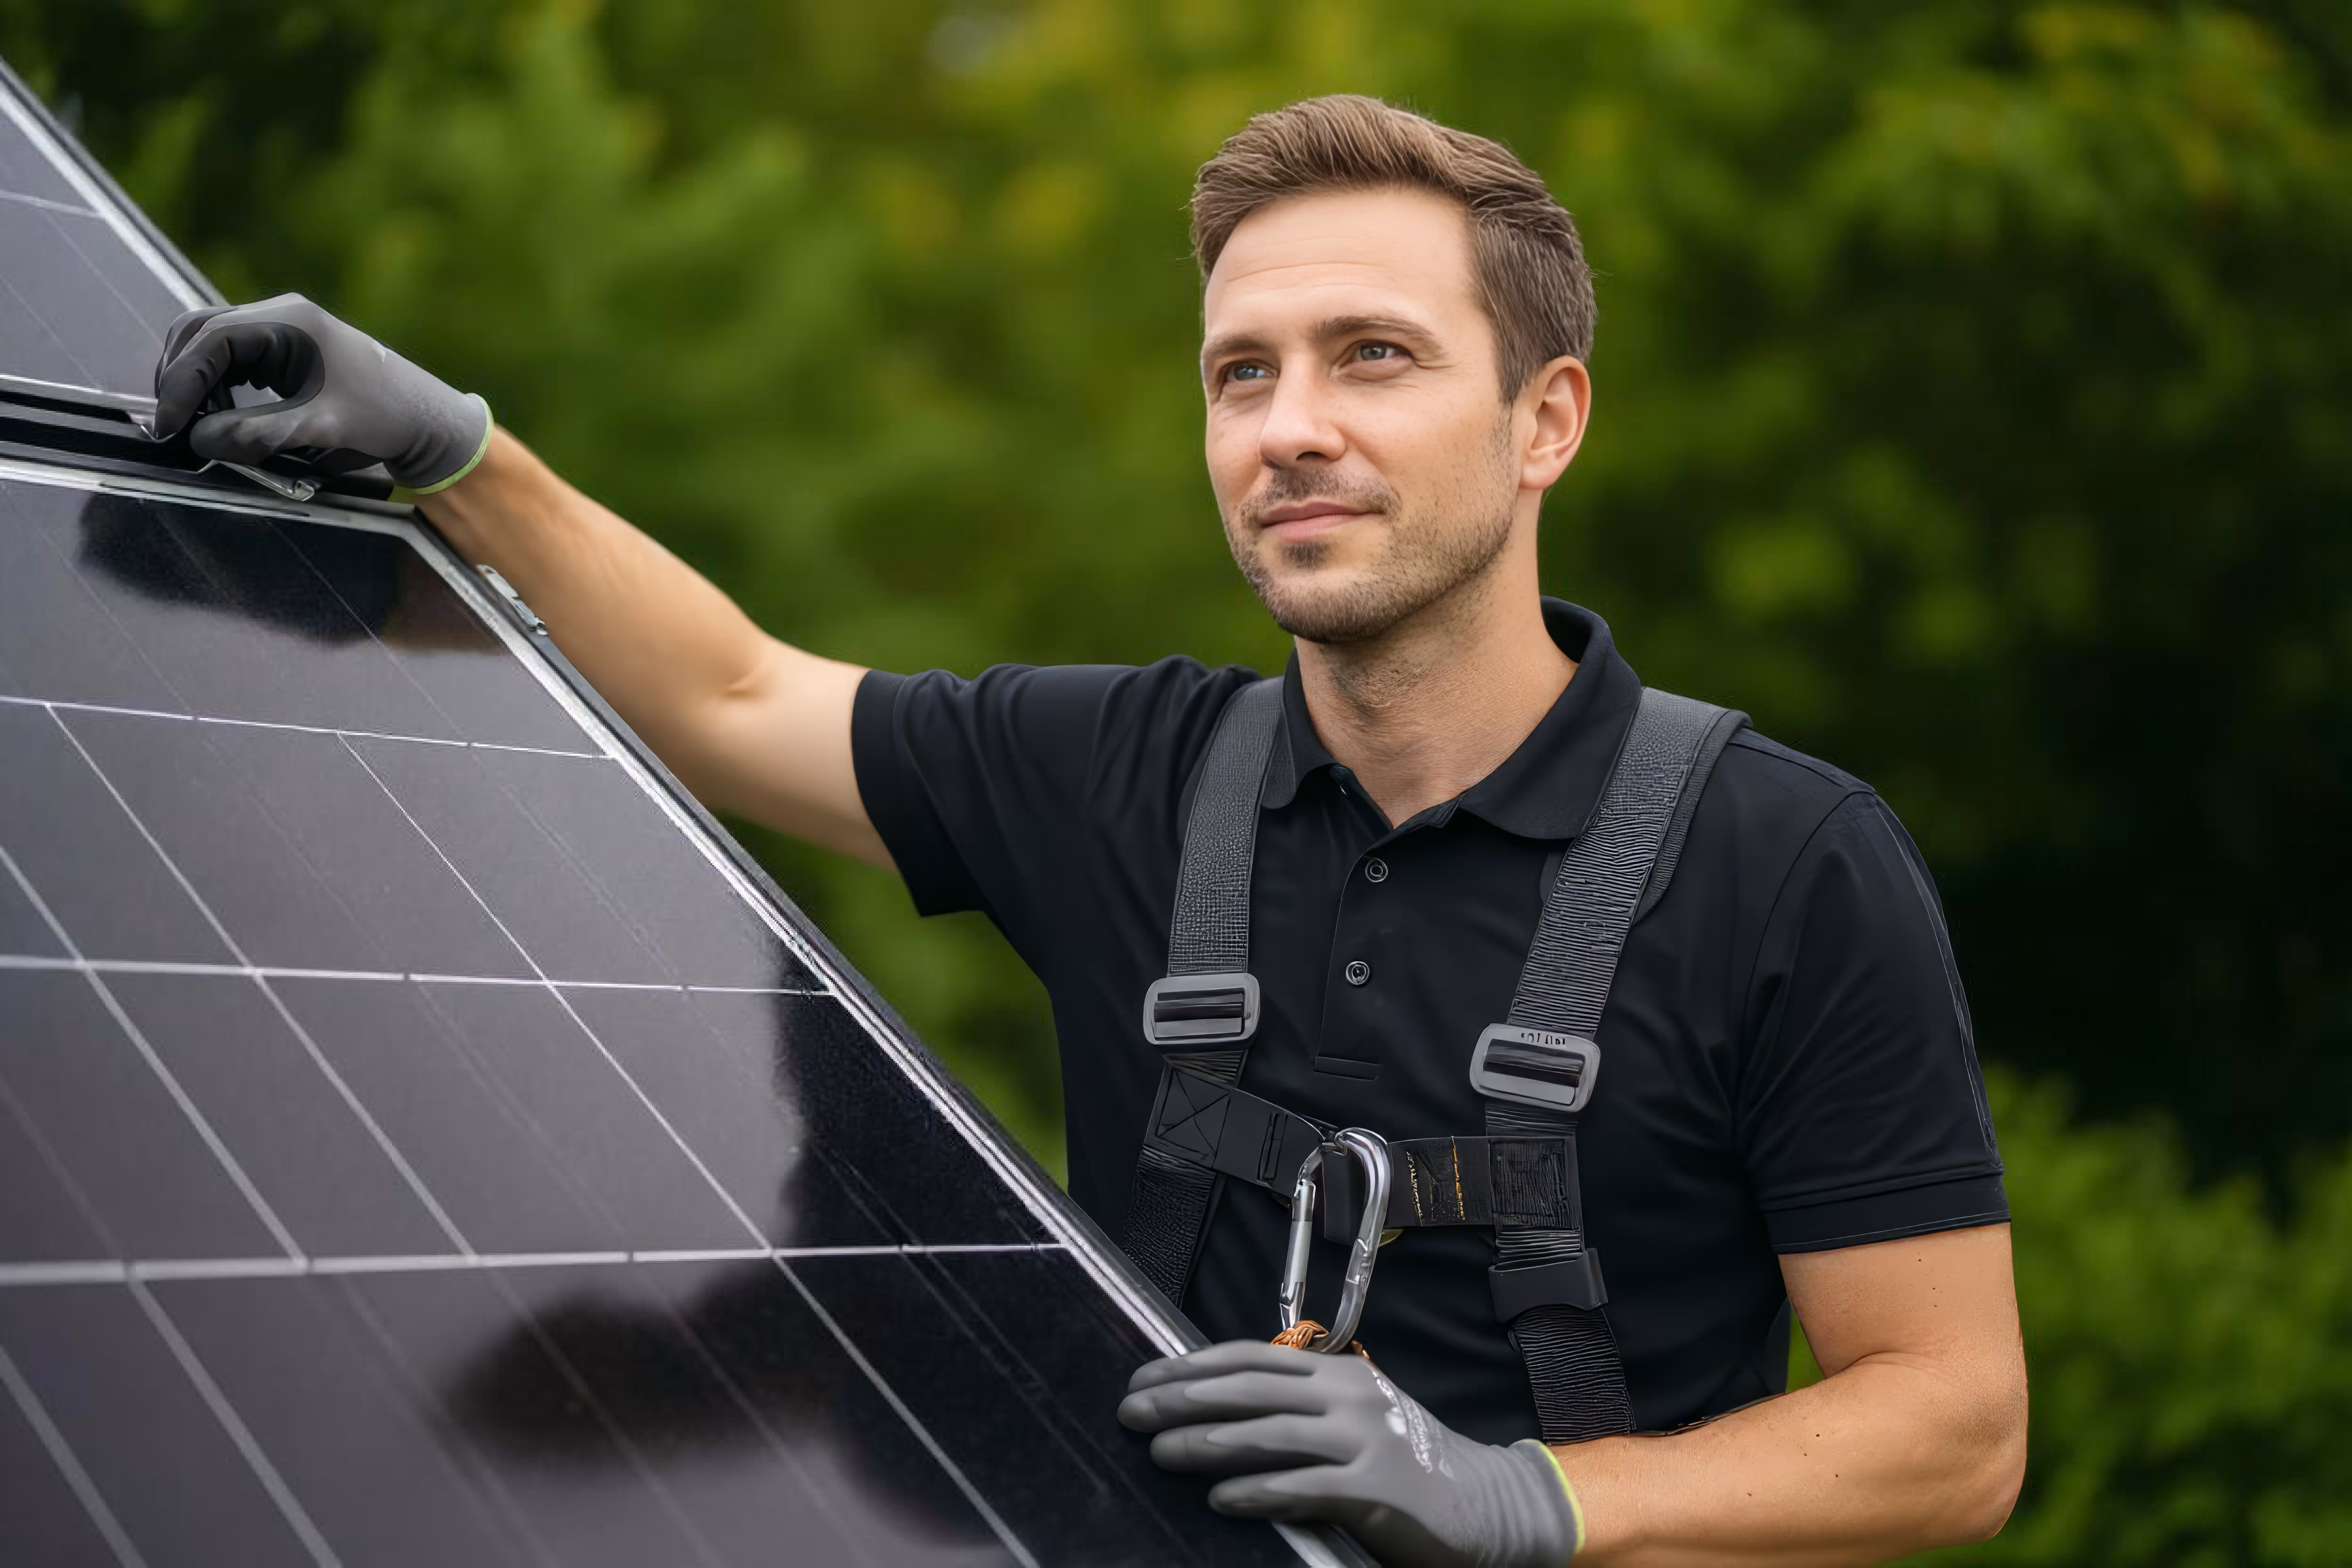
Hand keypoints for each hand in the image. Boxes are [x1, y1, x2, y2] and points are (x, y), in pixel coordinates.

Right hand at [149, 293, 490, 491]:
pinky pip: (233, 361)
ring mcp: (281, 331)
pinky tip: (219, 419)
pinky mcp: (284, 352)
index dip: (182, 382)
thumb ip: (256, 434)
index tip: (170, 426)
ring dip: (196, 383)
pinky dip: (216, 387)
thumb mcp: (319, 428)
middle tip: (173, 427)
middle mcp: (281, 316)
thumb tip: (199, 439)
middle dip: (180, 378)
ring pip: (212, 346)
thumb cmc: (384, 418)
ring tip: (197, 428)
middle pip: (200, 334)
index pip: (211, 340)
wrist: (425, 419)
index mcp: (290, 321)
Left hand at [1119, 1340, 1582, 1567]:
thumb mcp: (1352, 1418)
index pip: (1249, 1356)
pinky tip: (1220, 1498)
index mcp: (1336, 1373)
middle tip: (1131, 1409)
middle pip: (1250, 1387)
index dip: (1191, 1365)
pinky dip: (1258, 1490)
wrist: (1484, 1503)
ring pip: (1269, 1433)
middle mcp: (1348, 1395)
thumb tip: (1213, 1409)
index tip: (1143, 1378)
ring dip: (1206, 1442)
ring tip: (1159, 1451)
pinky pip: (1304, 1487)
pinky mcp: (1375, 1490)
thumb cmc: (1403, 1462)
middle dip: (1183, 1397)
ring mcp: (1364, 1440)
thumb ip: (1296, 1408)